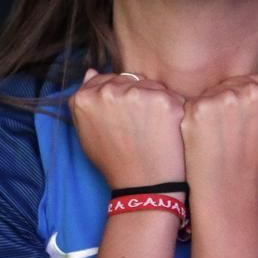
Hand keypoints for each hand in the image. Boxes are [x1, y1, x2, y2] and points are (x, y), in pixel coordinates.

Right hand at [69, 71, 185, 189]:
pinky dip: (171, 107)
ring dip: (152, 99)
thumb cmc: (114, 162)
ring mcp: (137, 93)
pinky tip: (166, 127)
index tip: (123, 113)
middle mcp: (109, 91)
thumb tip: (91, 72)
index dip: (116, 95)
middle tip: (140, 124)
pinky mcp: (163, 99)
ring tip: (152, 127)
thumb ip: (86, 101)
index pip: (104, 79)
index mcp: (86, 97)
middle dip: (134, 95)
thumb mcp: (87, 133)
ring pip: (148, 84)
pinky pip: (168, 94)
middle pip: (127, 79)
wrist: (142, 186)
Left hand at [181, 74, 257, 195]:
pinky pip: (198, 101)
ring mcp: (225, 97)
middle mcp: (254, 91)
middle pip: (239, 82)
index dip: (254, 98)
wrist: (230, 188)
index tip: (248, 117)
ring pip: (218, 90)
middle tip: (232, 128)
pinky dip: (199, 115)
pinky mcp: (200, 106)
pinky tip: (206, 133)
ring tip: (220, 132)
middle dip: (235, 100)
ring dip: (216, 105)